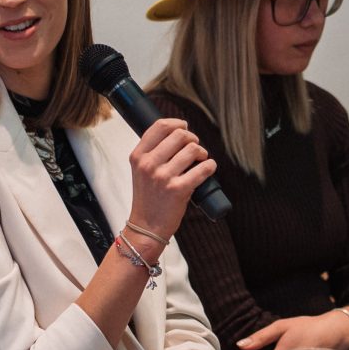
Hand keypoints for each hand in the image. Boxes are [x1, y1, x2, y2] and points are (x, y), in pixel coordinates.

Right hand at [125, 118, 215, 243]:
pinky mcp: (178, 189)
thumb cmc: (148, 198)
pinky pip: (203, 169)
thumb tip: (178, 132)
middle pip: (180, 135)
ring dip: (202, 153)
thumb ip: (153, 151)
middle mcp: (149, 164)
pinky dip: (210, 166)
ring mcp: (163, 177)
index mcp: (138, 156)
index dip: (177, 123)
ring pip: (193, 149)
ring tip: (200, 161)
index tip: (184, 127)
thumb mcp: (141, 170)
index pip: (160, 126)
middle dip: (192, 139)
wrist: (147, 226)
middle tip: (194, 148)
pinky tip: (208, 168)